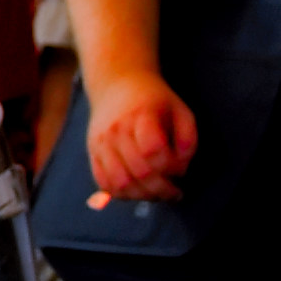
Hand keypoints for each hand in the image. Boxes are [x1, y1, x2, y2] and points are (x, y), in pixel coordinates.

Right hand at [87, 68, 196, 203]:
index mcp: (141, 115)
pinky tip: (137, 192)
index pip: (154, 151)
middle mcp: (116, 131)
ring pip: (120, 183)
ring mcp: (101, 143)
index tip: (181, 170)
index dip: (172, 167)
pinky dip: (121, 194)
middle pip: (139, 171)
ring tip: (156, 195)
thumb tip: (181, 168)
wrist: (117, 84)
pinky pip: (104, 183)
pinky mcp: (92, 153)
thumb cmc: (153, 99)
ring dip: (142, 196)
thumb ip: (188, 138)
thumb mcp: (180, 109)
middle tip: (174, 192)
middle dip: (161, 188)